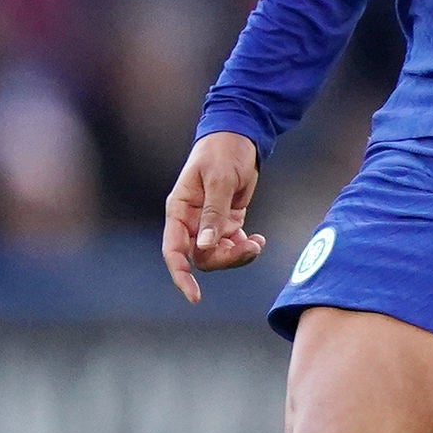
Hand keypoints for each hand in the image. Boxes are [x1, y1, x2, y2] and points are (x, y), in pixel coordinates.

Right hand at [162, 130, 265, 300]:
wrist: (239, 137)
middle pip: (202, 257)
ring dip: (238, 256)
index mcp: (179, 210)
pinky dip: (246, 248)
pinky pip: (232, 246)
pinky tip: (259, 240)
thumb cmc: (223, 152)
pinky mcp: (226, 222)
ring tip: (257, 243)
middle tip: (249, 248)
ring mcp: (208, 223)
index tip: (195, 295)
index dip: (181, 274)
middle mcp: (190, 221)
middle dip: (225, 259)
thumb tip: (206, 246)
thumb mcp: (220, 180)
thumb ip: (213, 213)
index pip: (173, 250)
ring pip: (218, 255)